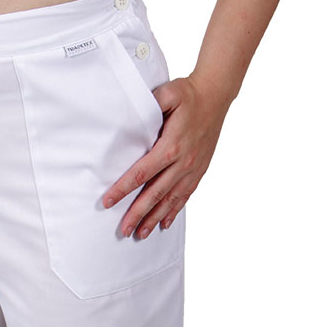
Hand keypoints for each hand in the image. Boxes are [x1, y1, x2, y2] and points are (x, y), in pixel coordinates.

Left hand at [102, 73, 231, 237]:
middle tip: (124, 230)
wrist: (216, 96)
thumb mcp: (168, 93)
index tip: (108, 202)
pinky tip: (164, 224)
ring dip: (155, 219)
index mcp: (171, 146)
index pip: (142, 173)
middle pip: (155, 194)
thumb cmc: (189, 94)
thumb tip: (132, 115)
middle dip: (138, 214)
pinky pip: (185, 196)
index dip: (123, 189)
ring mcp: (192, 169)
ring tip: (141, 234)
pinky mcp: (199, 171)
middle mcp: (183, 162)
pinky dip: (174, 212)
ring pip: (170, 200)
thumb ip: (151, 105)